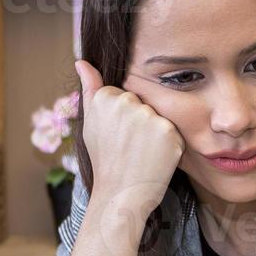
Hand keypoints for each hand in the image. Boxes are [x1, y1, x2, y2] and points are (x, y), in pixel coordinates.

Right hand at [74, 59, 184, 220]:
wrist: (120, 194)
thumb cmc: (104, 160)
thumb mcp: (90, 123)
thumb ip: (90, 89)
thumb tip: (82, 61)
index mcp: (106, 97)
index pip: (124, 96)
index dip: (123, 120)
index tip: (116, 137)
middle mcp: (127, 102)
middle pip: (143, 104)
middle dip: (140, 124)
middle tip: (129, 147)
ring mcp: (150, 116)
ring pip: (159, 117)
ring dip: (154, 134)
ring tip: (141, 153)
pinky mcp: (169, 132)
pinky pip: (173, 132)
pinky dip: (168, 146)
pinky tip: (154, 159)